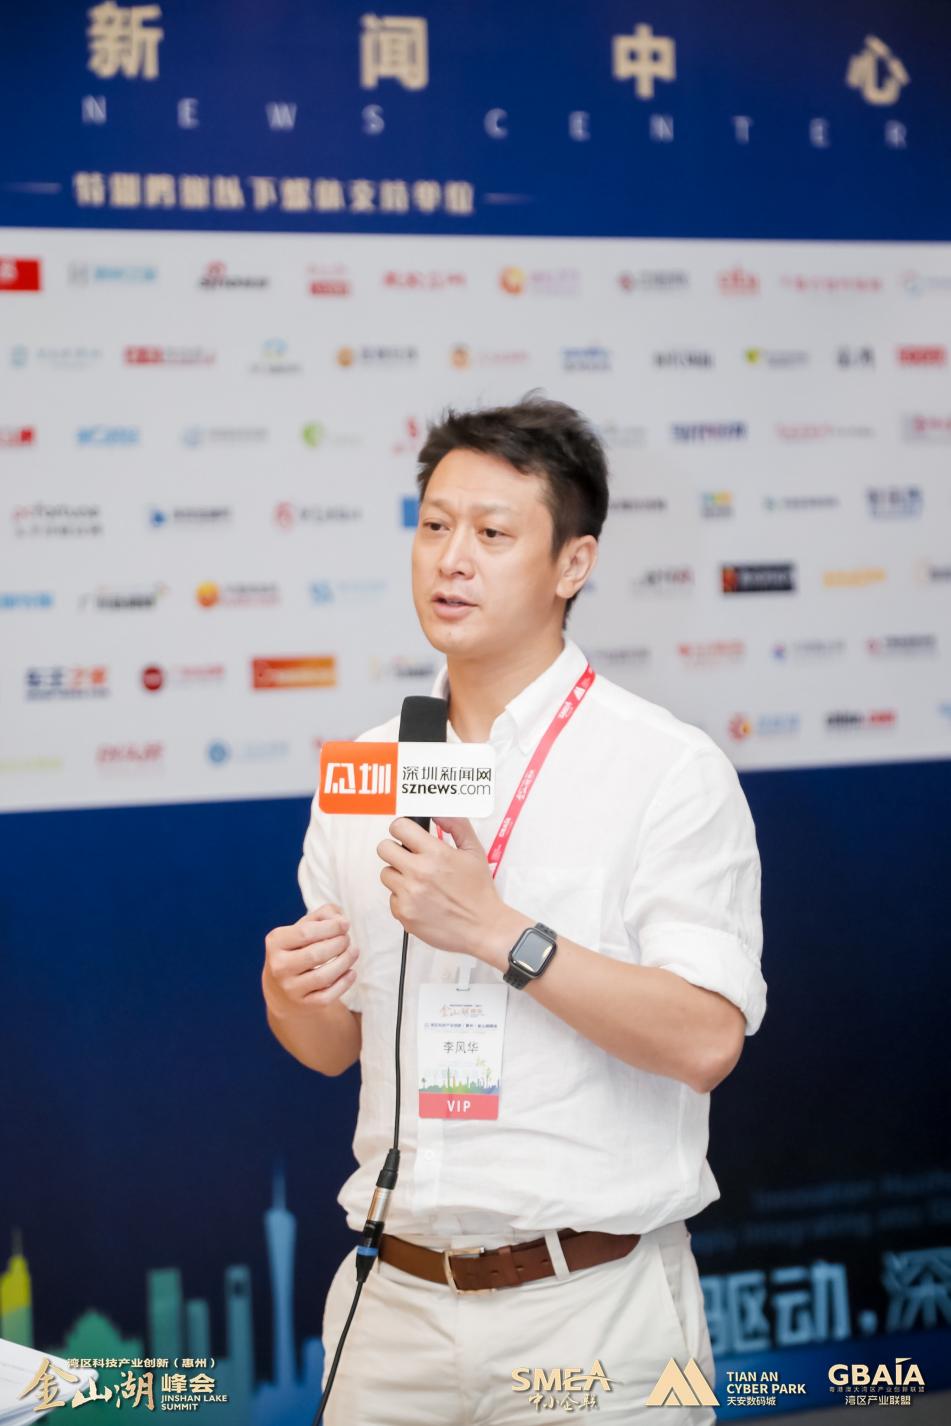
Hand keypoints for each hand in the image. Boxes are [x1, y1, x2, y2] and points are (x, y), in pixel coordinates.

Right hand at [262, 902, 358, 1013]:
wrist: (282, 988)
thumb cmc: (299, 948)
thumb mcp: (303, 927)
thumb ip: (323, 915)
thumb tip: (341, 919)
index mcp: (276, 942)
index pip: (305, 933)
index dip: (330, 927)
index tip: (345, 924)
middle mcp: (279, 967)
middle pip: (315, 955)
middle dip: (338, 944)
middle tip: (347, 939)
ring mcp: (290, 988)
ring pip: (323, 977)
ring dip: (345, 961)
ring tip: (354, 951)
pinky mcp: (304, 1005)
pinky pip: (328, 996)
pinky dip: (344, 983)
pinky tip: (351, 972)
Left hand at [376, 816, 506, 958]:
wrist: (484, 928)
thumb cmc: (479, 892)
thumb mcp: (474, 851)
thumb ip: (456, 825)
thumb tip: (437, 813)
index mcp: (436, 854)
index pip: (399, 827)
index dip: (403, 829)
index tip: (407, 835)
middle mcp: (419, 873)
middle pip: (384, 848)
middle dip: (395, 849)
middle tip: (409, 857)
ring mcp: (409, 894)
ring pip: (386, 873)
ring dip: (399, 875)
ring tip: (419, 881)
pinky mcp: (404, 914)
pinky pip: (391, 898)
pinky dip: (403, 898)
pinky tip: (422, 900)